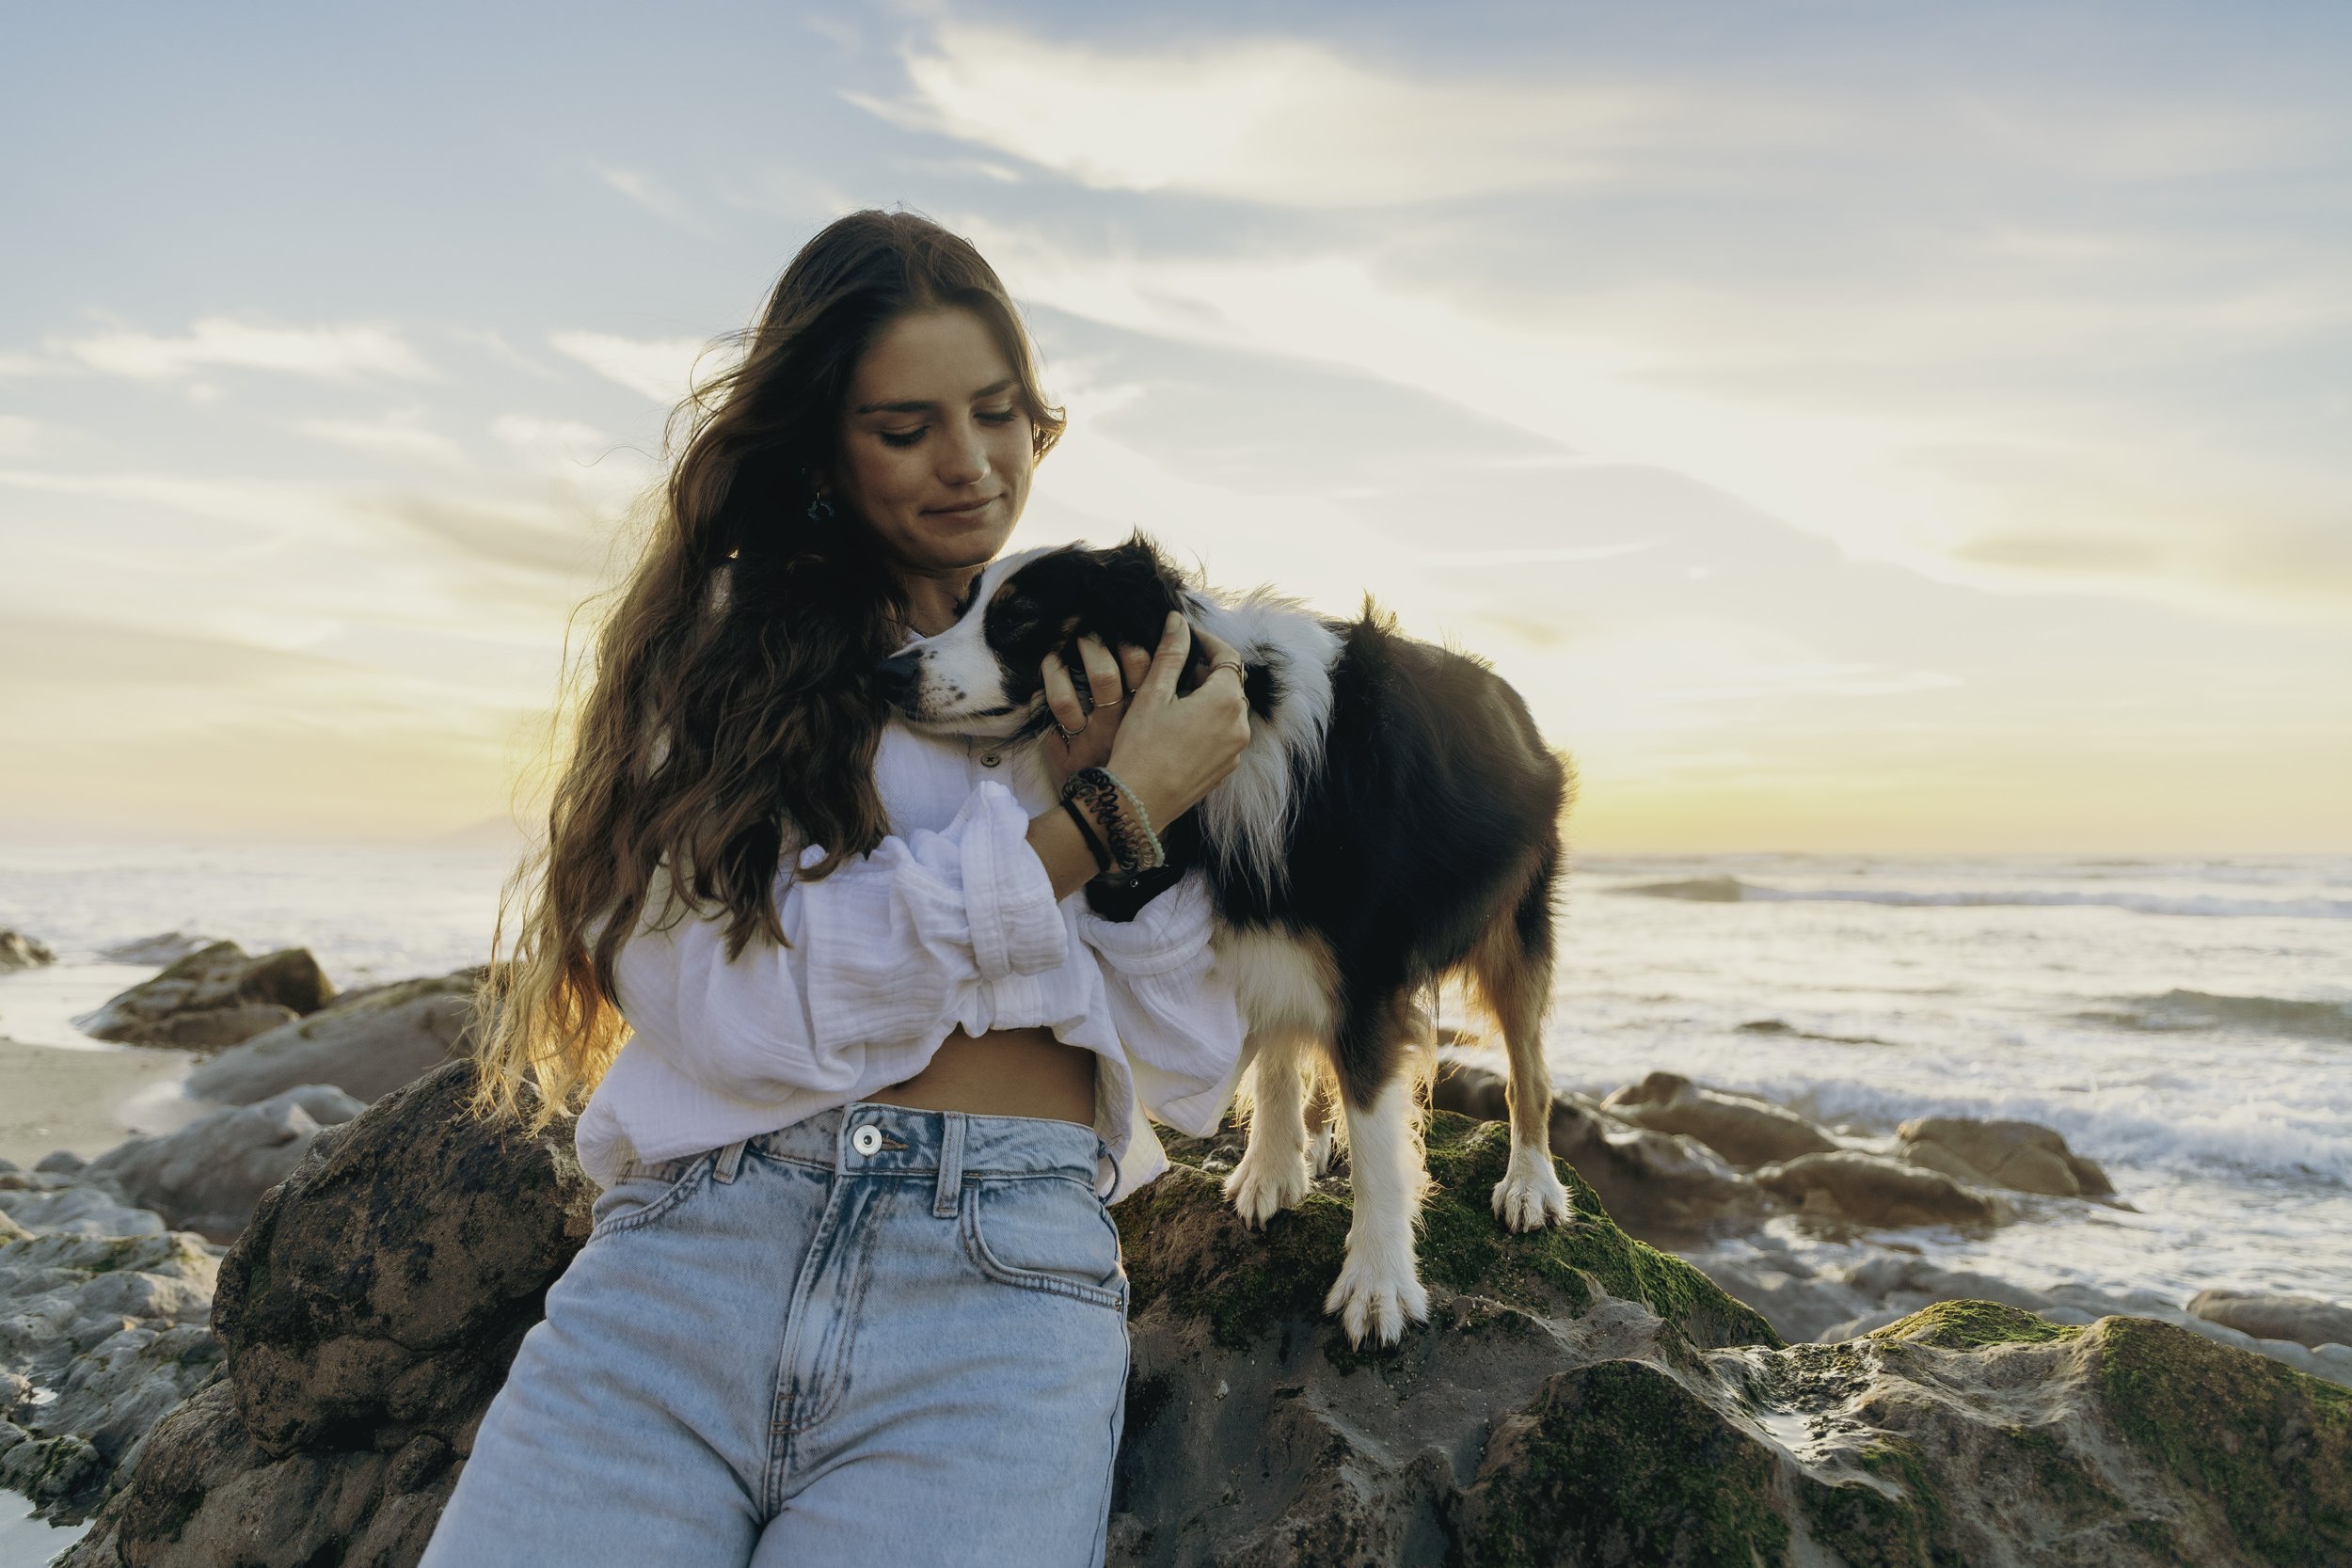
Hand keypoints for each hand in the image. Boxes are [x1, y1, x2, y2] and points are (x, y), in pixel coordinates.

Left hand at [1040, 634, 1151, 793]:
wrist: (1124, 812)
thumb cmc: (1145, 758)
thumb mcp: (1159, 723)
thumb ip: (1160, 688)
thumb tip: (1154, 644)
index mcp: (1147, 713)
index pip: (1142, 664)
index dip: (1126, 637)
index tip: (1116, 624)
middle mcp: (1118, 729)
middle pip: (1102, 675)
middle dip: (1089, 645)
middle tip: (1082, 633)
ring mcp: (1090, 745)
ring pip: (1065, 699)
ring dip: (1054, 670)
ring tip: (1053, 656)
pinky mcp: (1068, 761)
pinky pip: (1047, 726)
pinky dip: (1041, 701)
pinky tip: (1041, 689)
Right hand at [1101, 613, 1252, 825]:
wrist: (1137, 803)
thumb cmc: (1141, 746)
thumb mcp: (1153, 693)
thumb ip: (1171, 653)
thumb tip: (1178, 621)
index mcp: (1226, 701)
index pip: (1228, 656)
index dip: (1207, 641)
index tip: (1186, 636)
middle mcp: (1240, 725)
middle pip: (1230, 683)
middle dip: (1205, 671)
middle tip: (1173, 669)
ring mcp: (1236, 750)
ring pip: (1228, 710)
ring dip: (1207, 697)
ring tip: (1173, 699)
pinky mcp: (1226, 768)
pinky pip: (1224, 734)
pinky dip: (1208, 722)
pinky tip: (1178, 728)